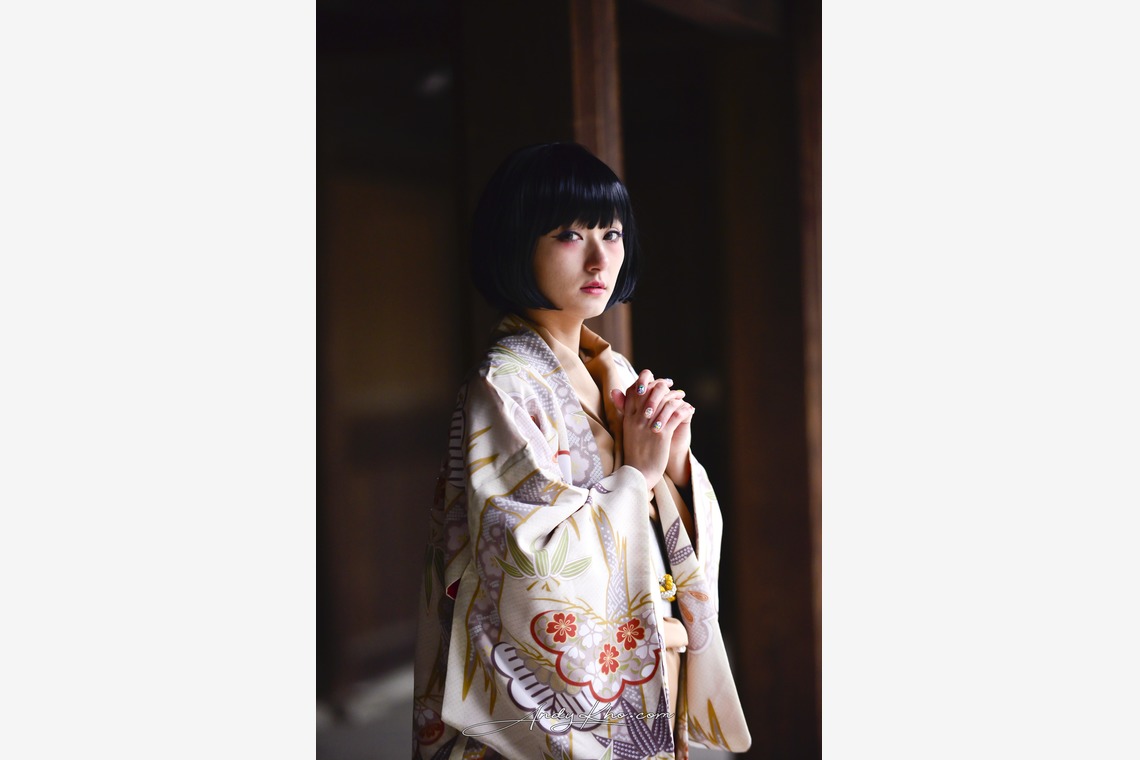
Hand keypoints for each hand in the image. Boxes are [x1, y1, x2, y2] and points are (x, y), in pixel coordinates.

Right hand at [610, 369, 693, 491]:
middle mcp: (636, 419)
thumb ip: (626, 410)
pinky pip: (675, 416)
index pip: (635, 390)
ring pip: (664, 402)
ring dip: (676, 397)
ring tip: (682, 397)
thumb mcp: (627, 429)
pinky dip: (684, 410)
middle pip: (650, 392)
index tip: (657, 382)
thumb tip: (616, 391)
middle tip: (672, 387)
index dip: (647, 382)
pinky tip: (689, 410)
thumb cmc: (635, 452)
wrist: (639, 474)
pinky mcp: (661, 435)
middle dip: (663, 386)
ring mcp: (648, 427)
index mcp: (627, 417)